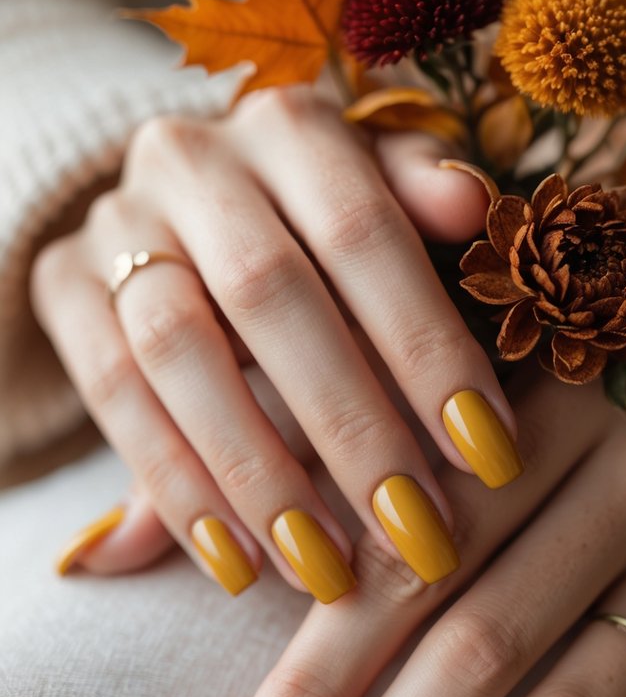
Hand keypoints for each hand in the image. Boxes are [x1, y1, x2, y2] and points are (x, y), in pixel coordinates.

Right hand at [31, 88, 520, 596]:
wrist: (183, 207)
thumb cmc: (317, 220)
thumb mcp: (381, 199)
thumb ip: (425, 201)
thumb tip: (476, 204)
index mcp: (289, 125)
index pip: (365, 234)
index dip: (428, 348)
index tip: (492, 457)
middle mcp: (191, 157)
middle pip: (269, 293)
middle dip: (352, 427)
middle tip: (419, 537)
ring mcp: (115, 221)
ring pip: (177, 350)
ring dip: (259, 473)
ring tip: (330, 571)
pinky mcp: (62, 284)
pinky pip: (111, 394)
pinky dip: (176, 487)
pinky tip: (241, 564)